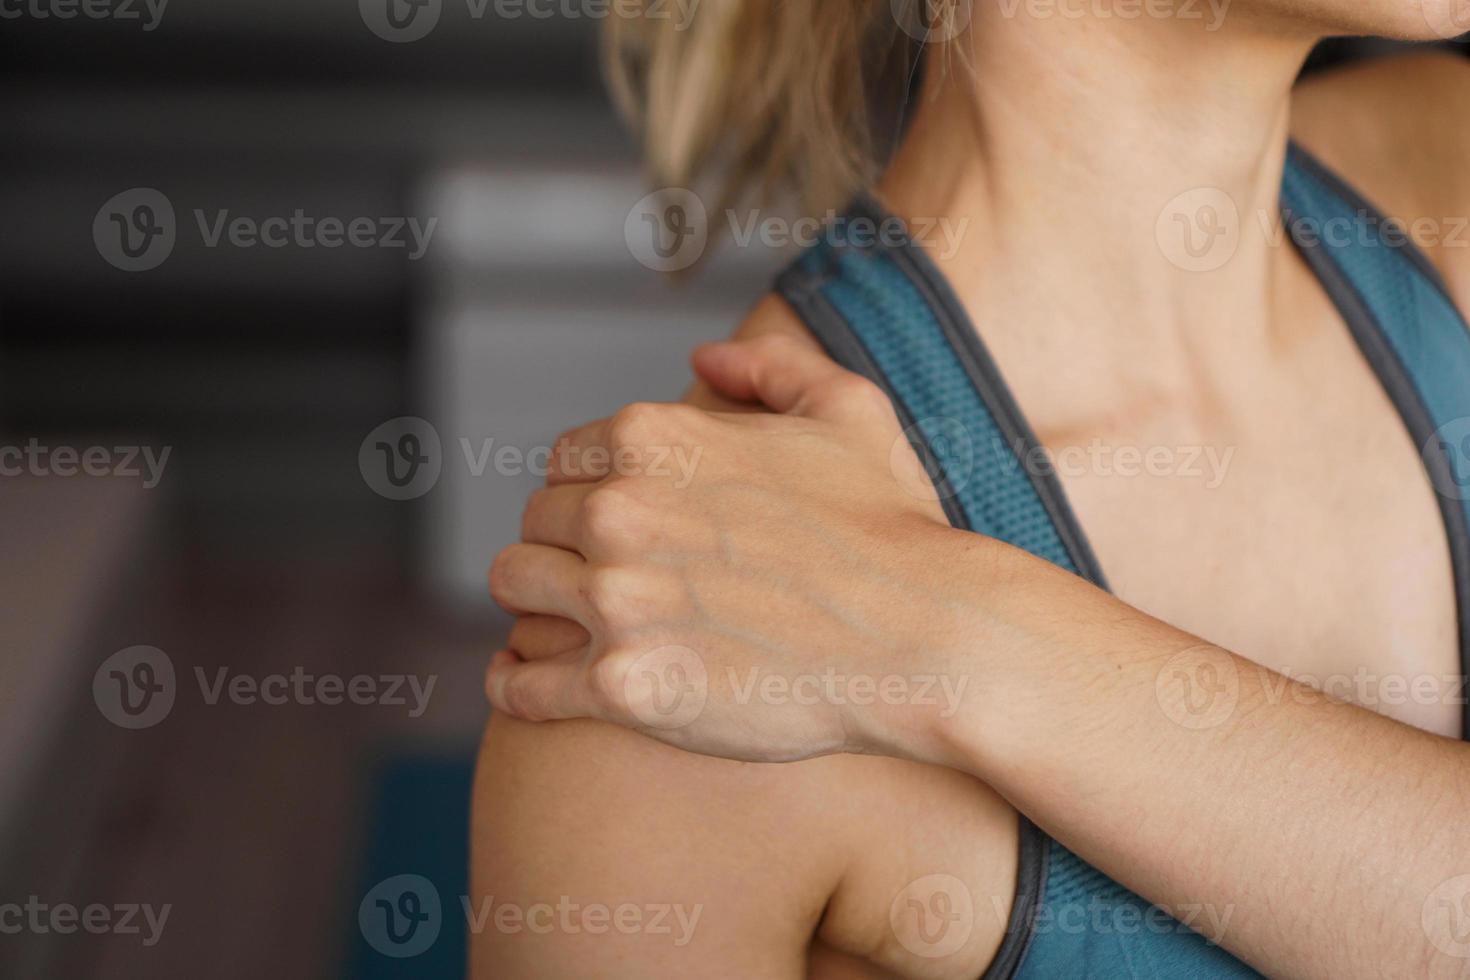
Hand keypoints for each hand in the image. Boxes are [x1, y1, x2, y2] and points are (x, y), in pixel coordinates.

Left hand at [485, 335, 989, 763]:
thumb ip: (770, 365)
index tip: (610, 527)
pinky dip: (514, 684)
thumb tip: (704, 354)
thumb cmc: (892, 527)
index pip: (563, 460)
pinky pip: (520, 685)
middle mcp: (618, 510)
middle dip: (562, 548)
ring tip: (562, 628)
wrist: (925, 638)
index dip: (585, 492)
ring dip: (536, 606)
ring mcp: (616, 599)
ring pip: (515, 590)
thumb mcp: (848, 411)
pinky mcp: (623, 686)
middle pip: (535, 523)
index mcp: (653, 439)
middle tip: (598, 581)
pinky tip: (526, 681)